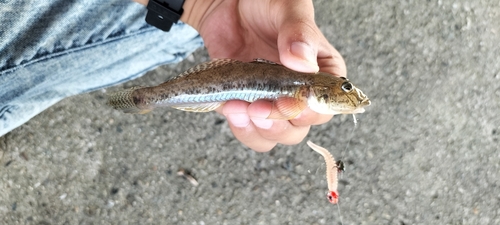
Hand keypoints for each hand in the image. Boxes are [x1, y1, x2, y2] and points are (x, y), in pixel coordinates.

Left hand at [135, 0, 346, 151]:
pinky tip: (230, 107)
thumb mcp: (289, 9)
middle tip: (260, 108)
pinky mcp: (247, 104)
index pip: (328, 103)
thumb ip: (299, 33)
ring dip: (258, 131)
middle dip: (280, 124)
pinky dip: (240, 126)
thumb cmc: (266, 3)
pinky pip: (248, 130)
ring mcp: (272, 100)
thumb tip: (302, 62)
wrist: (228, 4)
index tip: (290, 102)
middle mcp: (299, 91)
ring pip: (275, 136)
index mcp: (322, 71)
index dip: (311, 110)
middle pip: (300, 127)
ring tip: (241, 109)